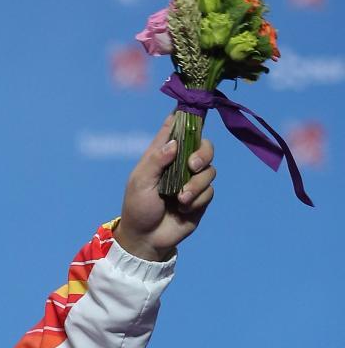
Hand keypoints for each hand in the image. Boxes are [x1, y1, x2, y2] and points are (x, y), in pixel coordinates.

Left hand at [115, 115, 215, 261]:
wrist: (146, 239)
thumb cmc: (137, 208)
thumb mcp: (140, 183)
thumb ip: (156, 161)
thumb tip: (173, 143)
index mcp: (161, 156)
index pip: (175, 128)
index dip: (185, 116)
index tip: (194, 108)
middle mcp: (179, 165)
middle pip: (203, 145)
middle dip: (202, 153)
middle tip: (192, 165)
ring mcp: (192, 181)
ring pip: (210, 169)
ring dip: (196, 184)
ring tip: (180, 198)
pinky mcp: (200, 198)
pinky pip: (209, 190)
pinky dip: (197, 198)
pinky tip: (183, 208)